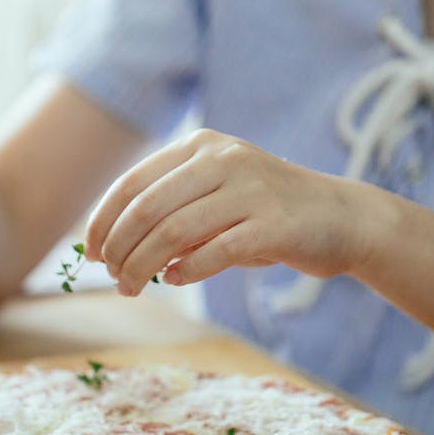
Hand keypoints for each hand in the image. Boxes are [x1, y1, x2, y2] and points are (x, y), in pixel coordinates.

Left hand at [84, 129, 382, 295]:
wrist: (343, 218)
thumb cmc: (267, 213)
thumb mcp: (216, 200)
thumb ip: (171, 214)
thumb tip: (115, 248)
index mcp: (201, 147)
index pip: (132, 183)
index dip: (103, 220)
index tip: (90, 251)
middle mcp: (223, 160)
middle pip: (147, 209)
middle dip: (119, 248)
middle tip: (112, 278)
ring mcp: (250, 190)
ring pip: (173, 233)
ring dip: (143, 266)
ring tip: (132, 287)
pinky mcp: (273, 225)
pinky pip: (215, 252)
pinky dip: (187, 270)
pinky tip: (175, 280)